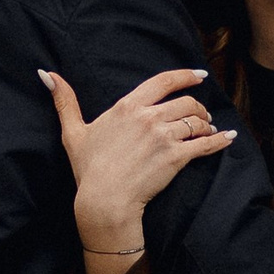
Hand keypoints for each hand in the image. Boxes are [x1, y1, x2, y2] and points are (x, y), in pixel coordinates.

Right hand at [40, 65, 233, 258]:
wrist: (104, 200)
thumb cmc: (88, 169)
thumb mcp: (73, 132)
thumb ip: (64, 100)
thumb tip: (46, 73)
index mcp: (128, 107)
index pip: (163, 81)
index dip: (185, 75)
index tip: (200, 75)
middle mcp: (148, 117)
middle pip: (186, 102)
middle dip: (198, 108)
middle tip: (201, 115)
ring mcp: (164, 137)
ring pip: (196, 121)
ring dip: (206, 124)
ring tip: (208, 129)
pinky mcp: (176, 158)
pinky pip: (205, 144)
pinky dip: (219, 141)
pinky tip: (228, 139)